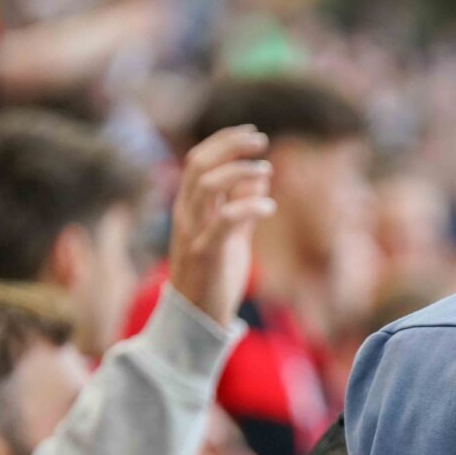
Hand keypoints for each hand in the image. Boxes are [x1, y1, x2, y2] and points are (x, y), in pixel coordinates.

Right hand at [168, 125, 275, 326]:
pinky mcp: (205, 254)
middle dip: (230, 146)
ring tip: (266, 169)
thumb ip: (241, 209)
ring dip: (238, 171)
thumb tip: (259, 180)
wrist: (198, 320)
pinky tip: (269, 206)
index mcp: (191, 208)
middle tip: (261, 140)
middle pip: (199, 164)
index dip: (224, 143)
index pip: (199, 161)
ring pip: (205, 186)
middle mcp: (186, 215)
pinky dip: (246, 207)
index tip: (253, 134)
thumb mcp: (231, 238)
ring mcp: (193, 233)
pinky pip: (222, 221)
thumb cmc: (215, 278)